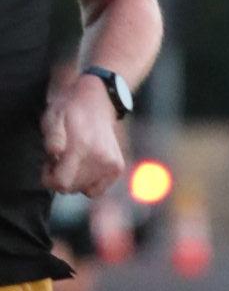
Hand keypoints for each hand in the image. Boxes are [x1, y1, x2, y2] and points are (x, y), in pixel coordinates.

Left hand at [42, 73, 126, 197]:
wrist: (97, 101)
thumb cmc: (69, 110)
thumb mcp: (53, 117)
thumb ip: (53, 136)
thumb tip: (56, 152)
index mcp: (83, 147)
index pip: (62, 184)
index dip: (49, 177)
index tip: (49, 163)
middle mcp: (101, 158)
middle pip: (72, 188)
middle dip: (61, 176)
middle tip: (60, 158)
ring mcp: (112, 164)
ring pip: (84, 190)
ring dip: (74, 179)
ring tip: (73, 159)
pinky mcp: (117, 168)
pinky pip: (97, 190)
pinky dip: (88, 182)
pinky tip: (85, 165)